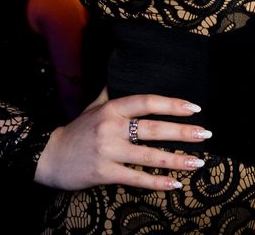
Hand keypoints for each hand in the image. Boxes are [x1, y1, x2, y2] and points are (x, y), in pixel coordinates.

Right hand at [33, 92, 209, 191]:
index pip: (147, 102)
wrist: (49, 156)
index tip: (194, 108)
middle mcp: (111, 128)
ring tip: (198, 162)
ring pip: (149, 156)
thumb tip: (127, 70)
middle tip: (205, 134)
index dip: (172, 104)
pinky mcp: (104, 173)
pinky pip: (136, 178)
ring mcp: (108, 151)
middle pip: (154, 129)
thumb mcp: (94, 106)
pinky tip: (175, 183)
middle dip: (183, 132)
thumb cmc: (77, 130)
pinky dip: (158, 182)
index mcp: (112, 108)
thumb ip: (114, 93)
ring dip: (177, 160)